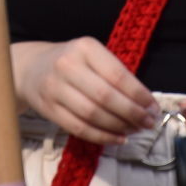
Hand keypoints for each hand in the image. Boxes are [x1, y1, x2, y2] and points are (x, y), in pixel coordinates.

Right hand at [11, 37, 157, 144]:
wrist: (32, 68)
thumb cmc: (73, 62)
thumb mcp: (93, 56)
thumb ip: (116, 74)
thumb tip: (146, 104)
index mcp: (84, 47)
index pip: (117, 75)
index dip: (139, 95)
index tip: (153, 108)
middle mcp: (67, 65)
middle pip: (105, 97)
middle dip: (132, 113)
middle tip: (148, 123)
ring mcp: (55, 88)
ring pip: (92, 115)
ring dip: (119, 127)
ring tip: (134, 130)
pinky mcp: (49, 109)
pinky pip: (79, 129)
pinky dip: (102, 137)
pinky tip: (118, 138)